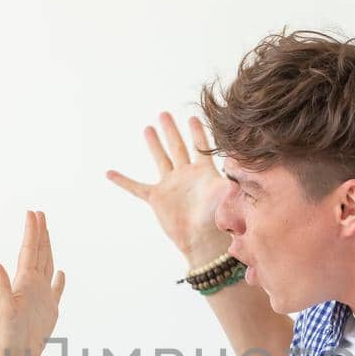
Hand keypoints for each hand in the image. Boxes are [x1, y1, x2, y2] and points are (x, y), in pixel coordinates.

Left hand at [0, 210, 65, 355]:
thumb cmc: (7, 336)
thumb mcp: (4, 309)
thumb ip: (0, 285)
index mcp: (23, 283)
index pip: (28, 252)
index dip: (31, 232)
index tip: (33, 213)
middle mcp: (31, 286)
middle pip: (37, 254)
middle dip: (39, 234)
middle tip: (40, 214)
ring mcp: (41, 297)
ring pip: (47, 267)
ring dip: (48, 250)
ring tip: (48, 234)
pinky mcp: (49, 310)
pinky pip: (57, 291)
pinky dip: (60, 280)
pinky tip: (60, 273)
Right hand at [107, 112, 231, 262]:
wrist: (204, 241)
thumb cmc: (220, 219)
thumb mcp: (230, 193)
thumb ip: (235, 174)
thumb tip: (244, 160)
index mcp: (204, 173)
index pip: (200, 147)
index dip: (197, 132)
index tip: (193, 117)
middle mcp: (186, 176)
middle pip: (177, 147)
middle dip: (171, 130)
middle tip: (164, 114)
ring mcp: (171, 186)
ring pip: (161, 159)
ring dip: (154, 144)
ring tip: (148, 128)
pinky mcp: (157, 199)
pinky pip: (137, 187)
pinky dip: (123, 181)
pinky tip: (110, 173)